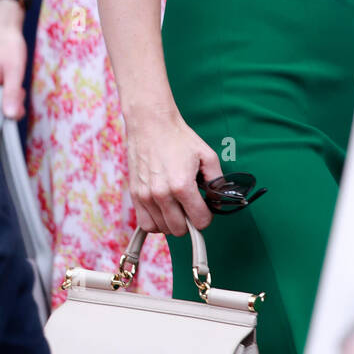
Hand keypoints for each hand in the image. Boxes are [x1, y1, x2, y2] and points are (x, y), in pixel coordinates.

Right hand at [0, 1, 27, 119]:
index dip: (13, 111)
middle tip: (18, 84)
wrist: (1, 30)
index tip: (21, 95)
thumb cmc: (9, 46)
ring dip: (8, 98)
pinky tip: (7, 79)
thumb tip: (11, 116)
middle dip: (11, 104)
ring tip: (12, 78)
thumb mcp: (15, 70)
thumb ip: (12, 94)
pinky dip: (3, 94)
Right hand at [124, 106, 220, 235]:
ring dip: (172, 223)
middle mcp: (161, 194)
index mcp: (182, 185)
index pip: (199, 221)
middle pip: (180, 229)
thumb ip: (217, 181)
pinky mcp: (135, 195)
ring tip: (177, 207)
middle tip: (191, 206)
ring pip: (162, 229)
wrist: (150, 124)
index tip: (205, 208)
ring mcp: (146, 196)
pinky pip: (146, 224)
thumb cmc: (177, 138)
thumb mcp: (207, 155)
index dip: (206, 216)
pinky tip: (163, 210)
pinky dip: (156, 222)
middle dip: (190, 221)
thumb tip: (217, 200)